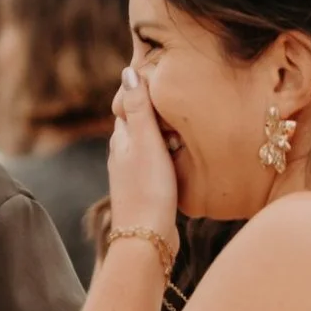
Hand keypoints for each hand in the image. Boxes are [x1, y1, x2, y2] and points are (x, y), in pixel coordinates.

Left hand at [106, 67, 178, 249]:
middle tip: (183, 101)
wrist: (148, 238)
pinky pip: (161, 164)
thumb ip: (138, 109)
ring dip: (167, 136)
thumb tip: (127, 72)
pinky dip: (172, 156)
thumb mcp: (145, 142)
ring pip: (152, 145)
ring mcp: (135, 175)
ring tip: (190, 127)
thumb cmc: (148, 189)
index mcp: (120, 141)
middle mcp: (123, 156)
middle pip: (141, 125)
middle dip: (158, 113)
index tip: (164, 78)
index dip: (143, 91)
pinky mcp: (148, 191)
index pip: (128, 106)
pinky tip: (186, 158)